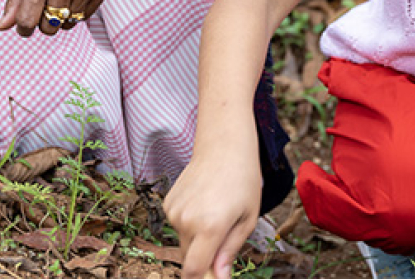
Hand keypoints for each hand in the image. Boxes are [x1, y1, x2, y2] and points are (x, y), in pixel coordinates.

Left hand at [0, 0, 108, 36]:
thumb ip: (15, 0)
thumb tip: (1, 27)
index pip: (27, 21)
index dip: (22, 26)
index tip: (24, 20)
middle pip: (48, 28)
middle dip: (42, 21)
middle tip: (44, 2)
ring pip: (67, 25)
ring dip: (61, 16)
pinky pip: (84, 18)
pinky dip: (76, 11)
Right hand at [163, 149, 261, 278]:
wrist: (222, 148)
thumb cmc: (242, 182)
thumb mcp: (247, 220)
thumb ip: (229, 251)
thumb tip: (219, 276)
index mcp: (209, 227)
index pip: (194, 271)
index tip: (215, 277)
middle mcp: (186, 220)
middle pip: (189, 259)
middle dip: (204, 260)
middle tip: (223, 242)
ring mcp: (174, 210)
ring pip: (184, 242)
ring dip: (197, 241)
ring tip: (215, 216)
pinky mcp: (168, 202)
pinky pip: (178, 226)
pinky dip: (189, 225)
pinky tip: (203, 206)